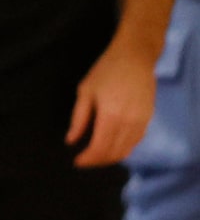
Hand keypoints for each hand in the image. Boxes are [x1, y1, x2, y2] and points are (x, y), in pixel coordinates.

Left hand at [69, 42, 157, 166]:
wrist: (135, 58)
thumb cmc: (105, 71)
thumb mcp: (85, 92)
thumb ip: (78, 119)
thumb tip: (71, 141)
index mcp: (110, 116)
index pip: (100, 148)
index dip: (88, 159)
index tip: (77, 162)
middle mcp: (129, 123)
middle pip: (114, 153)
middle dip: (98, 161)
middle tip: (85, 160)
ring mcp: (142, 122)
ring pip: (127, 149)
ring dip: (111, 157)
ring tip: (96, 155)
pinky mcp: (149, 118)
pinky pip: (136, 141)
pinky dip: (124, 148)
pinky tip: (112, 146)